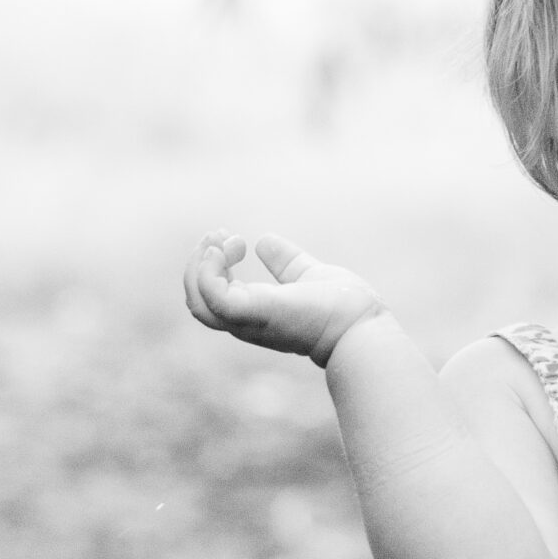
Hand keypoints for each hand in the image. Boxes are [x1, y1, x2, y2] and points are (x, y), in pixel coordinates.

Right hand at [183, 230, 386, 367]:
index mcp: (255, 312)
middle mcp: (245, 321)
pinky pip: (211, 294)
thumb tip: (264, 240)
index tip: (233, 237)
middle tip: (221, 233)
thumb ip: (286, 262)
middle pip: (197, 298)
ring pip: (197, 299)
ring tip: (223, 238)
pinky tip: (227, 248)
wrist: (360, 325)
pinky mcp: (251, 313)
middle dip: (200, 261)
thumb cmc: (343, 307)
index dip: (213, 264)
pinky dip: (209, 270)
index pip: (214, 294)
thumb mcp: (306, 275)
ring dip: (201, 263)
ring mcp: (246, 320)